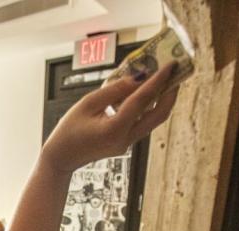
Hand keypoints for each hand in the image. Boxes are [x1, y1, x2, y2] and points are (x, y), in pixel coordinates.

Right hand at [41, 65, 177, 173]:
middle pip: (159, 114)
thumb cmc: (69, 129)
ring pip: (154, 119)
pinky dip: (148, 106)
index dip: (158, 80)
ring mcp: (128, 143)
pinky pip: (143, 121)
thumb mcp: (87, 103)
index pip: (142, 100)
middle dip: (171, 92)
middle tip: (176, 71)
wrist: (61, 158)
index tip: (170, 64)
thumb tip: (139, 77)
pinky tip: (145, 91)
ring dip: (162, 98)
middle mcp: (126, 139)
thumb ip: (114, 89)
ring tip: (164, 77)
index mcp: (115, 129)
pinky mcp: (126, 142)